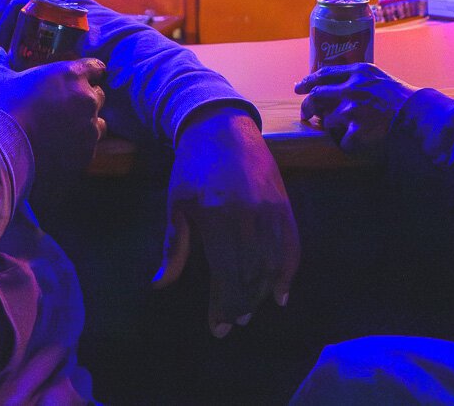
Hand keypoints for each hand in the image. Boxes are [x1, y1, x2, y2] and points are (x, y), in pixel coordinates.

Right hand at [0, 49, 106, 182]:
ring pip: (98, 124)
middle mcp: (87, 100)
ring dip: (85, 126)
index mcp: (71, 75)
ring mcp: (89, 129)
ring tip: (64, 132)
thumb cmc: (0, 108)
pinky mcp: (85, 155)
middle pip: (98, 96)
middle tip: (64, 108)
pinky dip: (78, 149)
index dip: (89, 72)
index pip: (96, 67)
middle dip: (85, 100)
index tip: (79, 79)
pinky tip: (60, 151)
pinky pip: (89, 149)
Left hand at [153, 107, 300, 338]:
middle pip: (251, 275)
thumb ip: (174, 247)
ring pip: (273, 265)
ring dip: (263, 293)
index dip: (223, 306)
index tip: (218, 328)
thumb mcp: (176, 204)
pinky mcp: (285, 204)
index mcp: (217, 217)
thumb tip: (161, 285)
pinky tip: (281, 292)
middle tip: (234, 323)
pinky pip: (292, 245)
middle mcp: (249, 216)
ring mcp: (271, 210)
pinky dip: (289, 272)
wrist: (221, 126)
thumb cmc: (192, 166)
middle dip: (242, 305)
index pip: (226, 275)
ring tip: (251, 310)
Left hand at [293, 63, 416, 160]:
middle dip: (307, 107)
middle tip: (305, 114)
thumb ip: (355, 76)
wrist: (416, 113)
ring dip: (333, 126)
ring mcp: (353, 109)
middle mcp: (351, 88)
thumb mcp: (376, 75)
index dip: (308, 81)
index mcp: (357, 72)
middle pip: (316, 96)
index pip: (323, 74)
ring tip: (345, 128)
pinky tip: (357, 141)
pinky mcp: (358, 130)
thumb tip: (332, 82)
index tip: (299, 87)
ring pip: (328, 121)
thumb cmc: (399, 95)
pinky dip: (348, 144)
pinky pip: (343, 141)